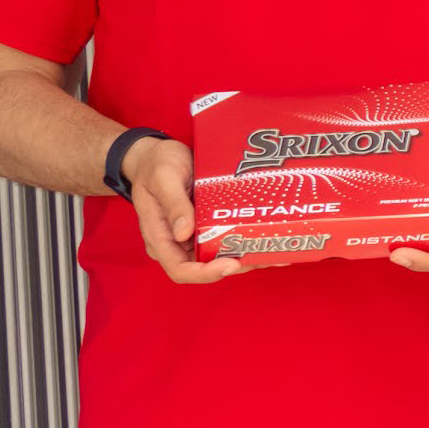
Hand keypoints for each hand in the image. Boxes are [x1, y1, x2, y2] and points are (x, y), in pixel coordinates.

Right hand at [115, 133, 256, 286]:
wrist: (156, 154)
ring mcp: (189, 237)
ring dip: (245, 258)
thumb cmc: (155, 164)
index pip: (180, 269)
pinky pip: (222, 241)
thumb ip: (174, 204)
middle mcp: (175, 243)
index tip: (230, 264)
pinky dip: (243, 243)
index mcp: (159, 237)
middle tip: (263, 256)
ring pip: (217, 258)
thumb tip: (184, 233)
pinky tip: (265, 237)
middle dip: (235, 266)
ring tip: (273, 251)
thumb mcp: (163, 178)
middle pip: (204, 268)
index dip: (206, 273)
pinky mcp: (203, 228)